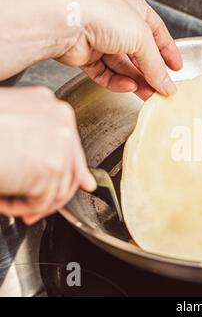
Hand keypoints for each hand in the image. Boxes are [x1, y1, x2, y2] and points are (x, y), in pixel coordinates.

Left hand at [0, 0, 181, 99]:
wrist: (66, 21)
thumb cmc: (103, 14)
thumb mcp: (142, 39)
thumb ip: (157, 65)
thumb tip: (168, 85)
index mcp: (134, 11)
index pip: (157, 33)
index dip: (168, 51)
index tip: (176, 69)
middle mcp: (117, 24)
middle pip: (140, 54)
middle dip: (152, 73)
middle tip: (163, 90)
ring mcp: (100, 40)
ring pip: (124, 67)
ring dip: (137, 82)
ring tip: (150, 95)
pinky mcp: (86, 57)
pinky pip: (106, 74)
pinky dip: (118, 82)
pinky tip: (128, 87)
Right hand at [0, 87, 95, 224]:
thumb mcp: (11, 124)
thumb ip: (39, 141)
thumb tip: (78, 176)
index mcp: (52, 109)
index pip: (71, 149)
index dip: (64, 173)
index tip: (59, 187)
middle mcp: (61, 123)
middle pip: (70, 171)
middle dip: (49, 194)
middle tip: (30, 207)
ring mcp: (60, 144)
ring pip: (58, 190)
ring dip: (32, 202)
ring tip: (9, 203)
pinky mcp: (51, 167)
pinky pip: (42, 201)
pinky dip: (19, 207)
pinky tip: (2, 200)